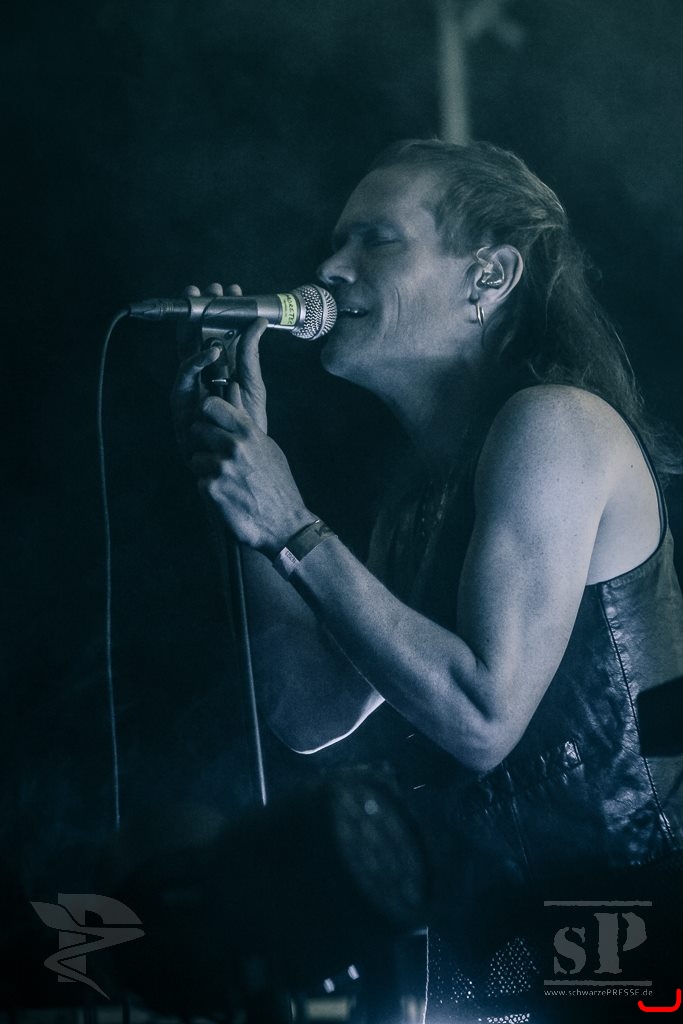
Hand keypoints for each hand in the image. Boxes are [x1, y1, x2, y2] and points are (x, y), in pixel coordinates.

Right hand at [171, 282, 268, 460]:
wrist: (240, 460)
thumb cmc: (246, 426)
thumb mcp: (253, 384)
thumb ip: (251, 354)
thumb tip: (259, 321)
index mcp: (219, 368)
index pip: (217, 332)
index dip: (222, 310)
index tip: (233, 289)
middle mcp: (201, 374)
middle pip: (195, 335)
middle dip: (200, 309)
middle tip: (208, 287)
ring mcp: (189, 387)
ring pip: (184, 349)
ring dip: (191, 325)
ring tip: (204, 305)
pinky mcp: (180, 402)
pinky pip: (184, 376)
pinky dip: (195, 361)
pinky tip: (210, 349)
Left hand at [189, 383, 312, 555]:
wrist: (285, 524)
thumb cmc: (278, 484)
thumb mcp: (267, 447)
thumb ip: (244, 419)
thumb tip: (231, 386)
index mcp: (249, 432)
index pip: (210, 406)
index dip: (206, 413)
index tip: (210, 422)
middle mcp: (234, 446)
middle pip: (197, 429)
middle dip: (204, 443)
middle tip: (219, 458)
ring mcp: (221, 468)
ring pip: (196, 458)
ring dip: (206, 470)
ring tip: (228, 481)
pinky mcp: (211, 489)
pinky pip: (199, 481)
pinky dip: (210, 490)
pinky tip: (228, 496)